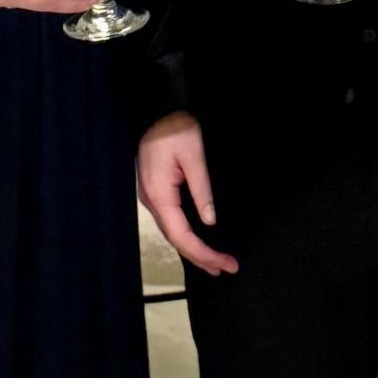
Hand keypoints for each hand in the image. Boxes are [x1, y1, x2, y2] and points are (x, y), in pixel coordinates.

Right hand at [136, 112, 238, 276]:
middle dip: (200, 257)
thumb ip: (202, 189)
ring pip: (171, 232)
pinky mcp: (154, 191)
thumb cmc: (176, 128)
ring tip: (214, 263)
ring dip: (192, 249)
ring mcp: (150, 197)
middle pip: (175, 238)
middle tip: (226, 269)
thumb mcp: (194, 155)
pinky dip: (184, 235)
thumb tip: (210, 222)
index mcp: (160, 194)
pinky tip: (197, 240)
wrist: (156, 109)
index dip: (204, 253)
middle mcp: (151, 201)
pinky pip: (170, 221)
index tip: (226, 263)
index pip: (182, 235)